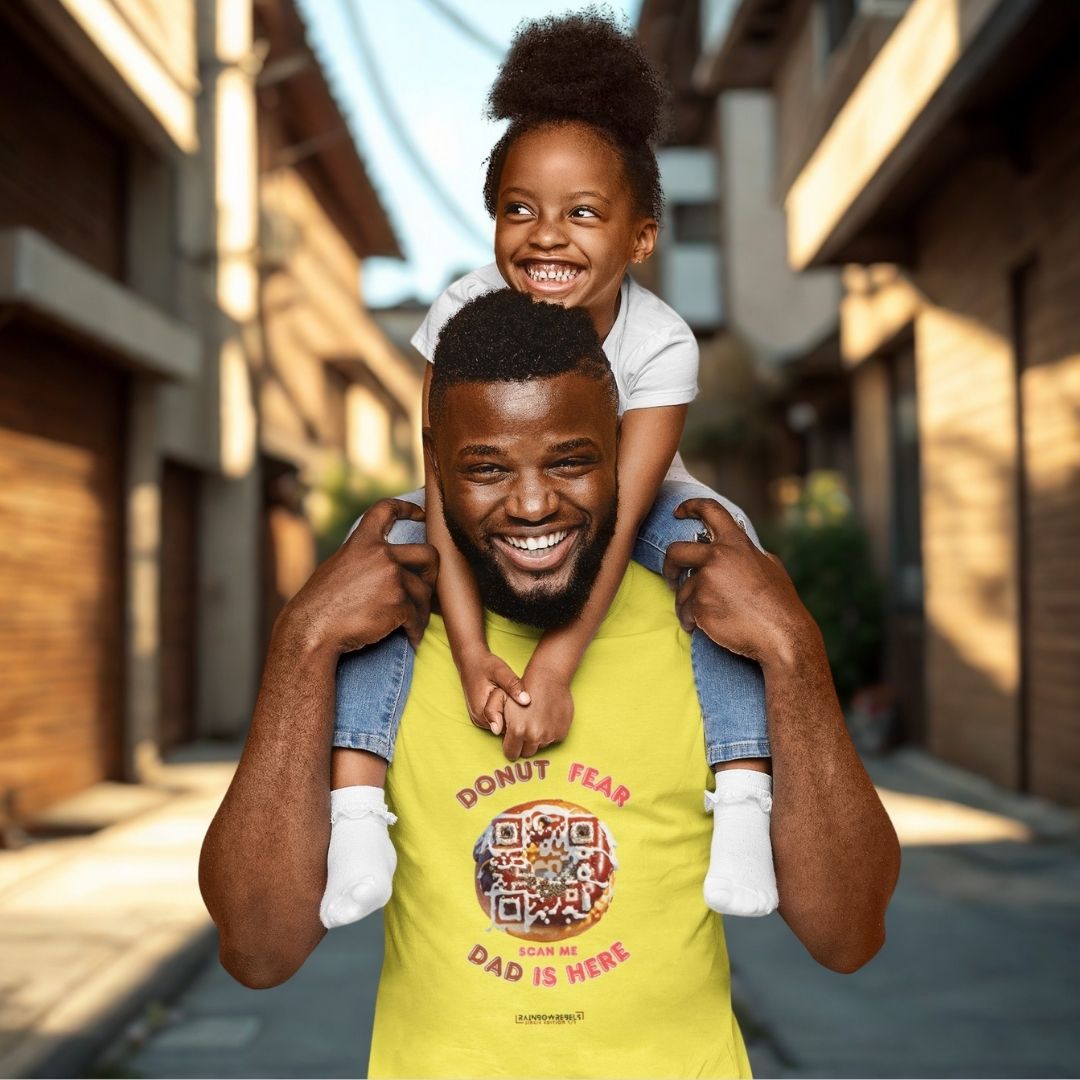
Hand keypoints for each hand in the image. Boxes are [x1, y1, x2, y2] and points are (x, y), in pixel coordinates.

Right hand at [277, 499, 438, 656]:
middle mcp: (381, 555)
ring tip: (412, 624)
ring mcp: (392, 578)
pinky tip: (411, 638)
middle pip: (428, 554)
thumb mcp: (337, 567)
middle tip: (426, 586)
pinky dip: (416, 630)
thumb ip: (362, 558)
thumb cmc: (320, 605)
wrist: (313, 630)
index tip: (422, 513)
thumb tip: (383, 560)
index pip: (386, 510)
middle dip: (432, 572)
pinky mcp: (399, 604)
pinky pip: (418, 617)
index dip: (407, 508)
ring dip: (421, 610)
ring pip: (425, 592)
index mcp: (362, 542)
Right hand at [460, 649, 530, 734]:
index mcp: (481, 711)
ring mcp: (479, 719)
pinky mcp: (482, 716)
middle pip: (505, 728)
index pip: (507, 728)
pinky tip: (510, 702)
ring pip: (503, 725)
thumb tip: (527, 701)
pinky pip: (499, 720)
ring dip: (511, 716)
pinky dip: (506, 713)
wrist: (470, 661)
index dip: (520, 718)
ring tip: (514, 699)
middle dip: (516, 718)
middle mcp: (479, 719)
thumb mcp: (500, 671)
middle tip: (521, 699)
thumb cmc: (485, 665)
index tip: (525, 704)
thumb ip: (513, 685)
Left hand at [500, 663, 573, 760]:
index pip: (511, 754)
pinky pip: (553, 740)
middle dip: (523, 744)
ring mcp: (550, 736)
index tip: (512, 739)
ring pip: (540, 746)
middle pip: (527, 753)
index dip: (510, 747)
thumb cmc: (523, 686)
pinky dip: (550, 733)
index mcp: (517, 730)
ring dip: (538, 738)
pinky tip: (546, 718)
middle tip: (524, 728)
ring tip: (536, 720)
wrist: (548, 678)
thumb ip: (492, 714)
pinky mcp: (562, 733)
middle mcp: (534, 736)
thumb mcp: (500, 697)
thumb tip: (496, 732)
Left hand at [661, 498, 816, 668]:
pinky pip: (685, 612)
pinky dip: (691, 621)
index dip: (691, 507)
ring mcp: (706, 582)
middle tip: (672, 577)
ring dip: (687, 605)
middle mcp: (717, 557)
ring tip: (704, 617)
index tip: (678, 512)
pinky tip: (706, 627)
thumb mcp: (771, 567)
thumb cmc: (780, 604)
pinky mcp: (699, 607)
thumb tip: (746, 551)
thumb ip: (750, 555)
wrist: (782, 636)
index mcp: (736, 543)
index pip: (710, 511)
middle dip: (670, 565)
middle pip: (675, 551)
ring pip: (681, 591)